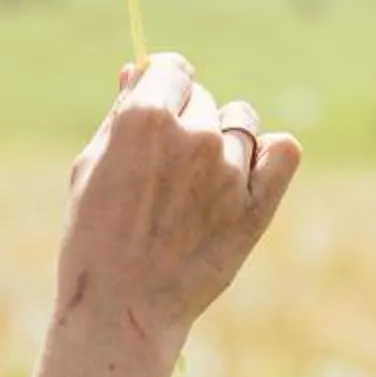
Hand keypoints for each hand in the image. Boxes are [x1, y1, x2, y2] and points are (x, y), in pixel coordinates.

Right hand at [55, 52, 300, 354]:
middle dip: (186, 120)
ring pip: (240, 123)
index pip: (172, 67)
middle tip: (164, 169)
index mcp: (146, 117)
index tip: (161, 107)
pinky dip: (271, 155)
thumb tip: (138, 68)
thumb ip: (121, 113)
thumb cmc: (95, 236)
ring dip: (222, 142)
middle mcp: (193, 134)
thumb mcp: (91, 166)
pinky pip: (284, 151)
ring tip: (196, 186)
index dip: (164, 86)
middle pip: (203, 98)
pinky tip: (248, 172)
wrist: (122, 309)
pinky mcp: (257, 203)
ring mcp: (230, 169)